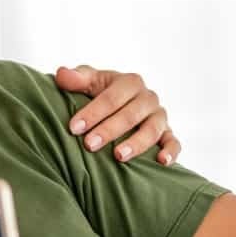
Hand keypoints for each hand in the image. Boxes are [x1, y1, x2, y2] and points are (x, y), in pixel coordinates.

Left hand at [53, 65, 181, 164]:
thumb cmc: (102, 93)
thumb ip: (76, 79)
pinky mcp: (168, 133)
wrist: (123, 104)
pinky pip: (174, 142)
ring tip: (118, 156)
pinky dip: (171, 152)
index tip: (74, 128)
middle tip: (89, 145)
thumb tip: (61, 74)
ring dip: (136, 144)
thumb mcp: (90, 82)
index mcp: (130, 82)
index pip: (111, 97)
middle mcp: (148, 98)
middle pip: (130, 115)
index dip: (93, 112)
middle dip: (109, 130)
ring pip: (152, 130)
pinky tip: (161, 162)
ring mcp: (159, 116)